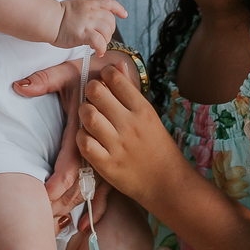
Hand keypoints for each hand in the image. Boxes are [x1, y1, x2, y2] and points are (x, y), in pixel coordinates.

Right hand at [53, 0, 127, 56]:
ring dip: (106, 40)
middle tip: (102, 37)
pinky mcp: (83, 34)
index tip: (123, 14)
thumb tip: (94, 19)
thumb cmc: (57, 15)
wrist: (47, 19)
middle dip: (110, 30)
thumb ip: (87, 10)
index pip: (108, 2)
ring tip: (99, 44)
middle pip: (110, 20)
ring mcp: (87, 22)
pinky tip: (99, 51)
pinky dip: (102, 48)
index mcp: (89, 3)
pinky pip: (99, 41)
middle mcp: (91, 11)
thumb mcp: (75, 6)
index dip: (118, 8)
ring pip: (107, 31)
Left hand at [78, 59, 189, 210]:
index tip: (104, 80)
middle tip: (92, 97)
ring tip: (89, 117)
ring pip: (87, 115)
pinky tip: (88, 137)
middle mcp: (130, 125)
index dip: (105, 75)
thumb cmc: (158, 147)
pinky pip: (84, 143)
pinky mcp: (107, 165)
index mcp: (142, 110)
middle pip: (96, 92)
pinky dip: (81, 137)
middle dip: (90, 90)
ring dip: (83, 112)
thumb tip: (118, 66)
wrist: (167, 183)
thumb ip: (130, 92)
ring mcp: (118, 145)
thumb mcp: (150, 115)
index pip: (115, 79)